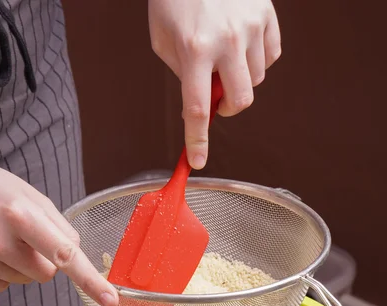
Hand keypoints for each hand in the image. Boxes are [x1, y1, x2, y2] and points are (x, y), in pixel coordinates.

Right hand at [0, 165, 117, 305]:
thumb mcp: (29, 195)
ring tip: (3, 237)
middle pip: (47, 273)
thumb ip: (57, 225)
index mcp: (21, 216)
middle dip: (45, 259)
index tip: (110, 300)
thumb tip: (75, 254)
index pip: (65, 255)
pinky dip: (3, 271)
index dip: (91, 281)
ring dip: (22, 264)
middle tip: (25, 235)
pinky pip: (4, 285)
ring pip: (26, 280)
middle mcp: (0, 241)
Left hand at [148, 0, 280, 169]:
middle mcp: (226, 41)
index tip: (197, 162)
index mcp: (193, 48)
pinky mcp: (267, 15)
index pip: (197, 109)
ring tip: (225, 57)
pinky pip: (270, 57)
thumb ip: (182, 73)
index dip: (197, 140)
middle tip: (216, 96)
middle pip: (239, 101)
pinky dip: (257, 60)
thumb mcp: (163, 38)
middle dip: (227, 107)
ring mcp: (250, 27)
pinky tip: (242, 45)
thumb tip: (202, 101)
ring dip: (239, 80)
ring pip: (256, 80)